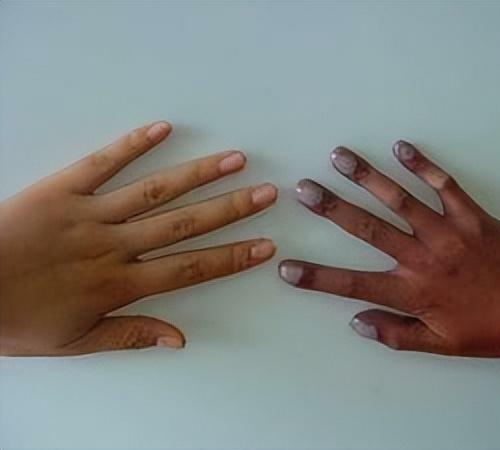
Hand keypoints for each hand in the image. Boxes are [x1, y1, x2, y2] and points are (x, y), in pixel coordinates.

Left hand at [0, 122, 277, 355]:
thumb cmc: (13, 318)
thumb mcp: (72, 342)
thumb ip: (129, 336)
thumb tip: (180, 338)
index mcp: (117, 284)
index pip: (189, 269)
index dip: (230, 258)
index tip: (263, 246)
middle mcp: (113, 245)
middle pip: (184, 224)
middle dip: (231, 209)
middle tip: (267, 193)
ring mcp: (89, 213)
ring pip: (155, 192)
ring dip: (198, 174)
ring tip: (234, 160)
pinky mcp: (62, 188)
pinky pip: (103, 163)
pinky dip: (132, 145)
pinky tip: (162, 129)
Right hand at [279, 141, 499, 356]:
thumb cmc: (493, 327)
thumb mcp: (443, 344)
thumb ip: (397, 335)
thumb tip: (357, 324)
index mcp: (414, 292)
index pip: (354, 284)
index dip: (318, 278)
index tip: (287, 269)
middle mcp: (424, 257)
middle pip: (368, 229)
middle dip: (332, 208)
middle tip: (304, 189)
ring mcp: (447, 232)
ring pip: (399, 200)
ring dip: (367, 177)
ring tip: (340, 157)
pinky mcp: (470, 215)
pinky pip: (443, 185)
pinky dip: (422, 165)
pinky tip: (401, 148)